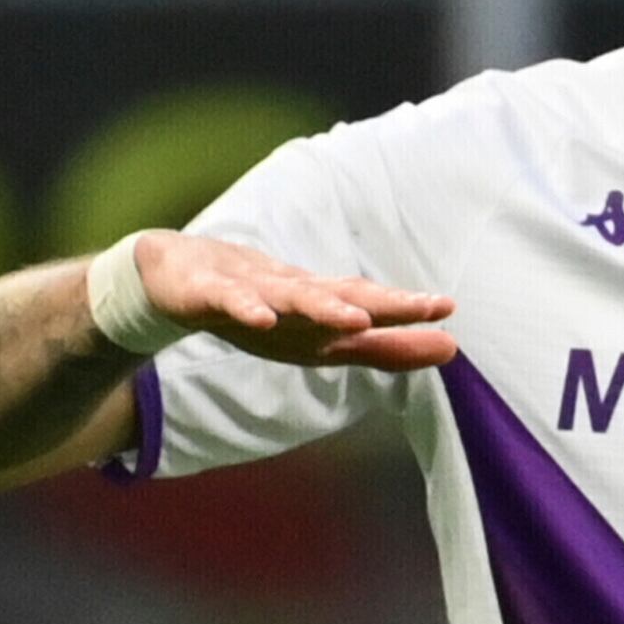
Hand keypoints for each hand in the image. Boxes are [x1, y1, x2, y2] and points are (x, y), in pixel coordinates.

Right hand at [126, 232, 459, 372]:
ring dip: (323, 306)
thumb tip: (454, 348)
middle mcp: (291, 293)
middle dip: (383, 304)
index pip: (368, 308)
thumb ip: (385, 347)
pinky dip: (245, 308)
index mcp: (317, 309)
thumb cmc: (258, 305)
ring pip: (290, 296)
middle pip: (341, 297)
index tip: (448, 309)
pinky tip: (263, 319)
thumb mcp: (322, 337)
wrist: (169, 275)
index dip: (406, 310)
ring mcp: (249, 289)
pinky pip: (228, 301)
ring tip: (358, 317)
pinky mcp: (206, 291)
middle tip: (427, 305)